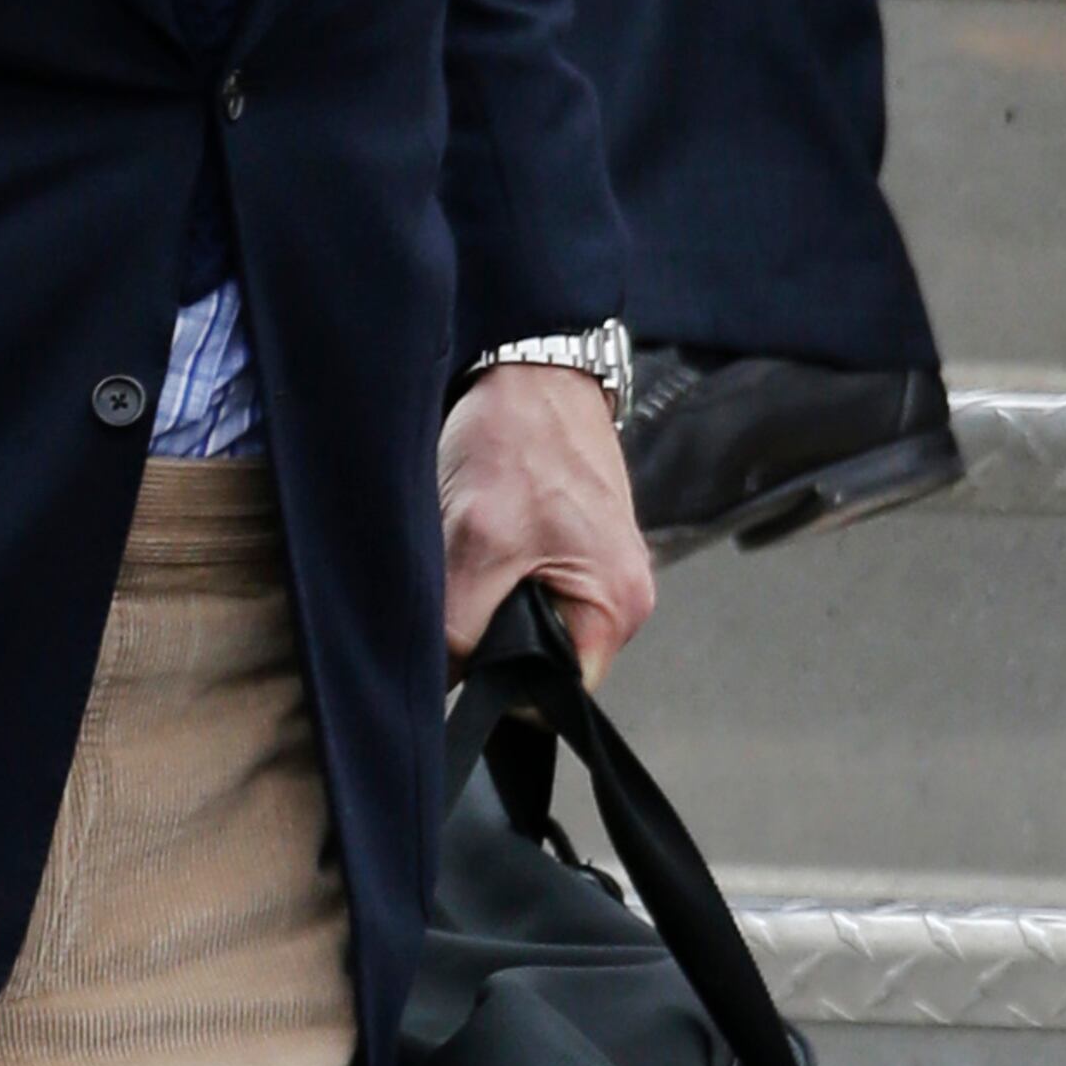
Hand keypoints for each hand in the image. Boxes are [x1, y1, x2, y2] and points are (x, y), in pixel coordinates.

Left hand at [440, 364, 653, 671]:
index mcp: (616, 609)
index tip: (464, 644)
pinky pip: (526, 589)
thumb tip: (445, 685)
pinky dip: (494, 571)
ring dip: (488, 599)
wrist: (529, 367)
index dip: (497, 682)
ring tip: (474, 546)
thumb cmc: (517, 439)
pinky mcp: (576, 551)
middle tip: (464, 579)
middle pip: (539, 665)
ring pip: (526, 626)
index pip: (551, 698)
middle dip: (492, 637)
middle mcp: (621, 599)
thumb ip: (461, 630)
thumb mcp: (475, 542)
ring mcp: (600, 573)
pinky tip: (482, 535)